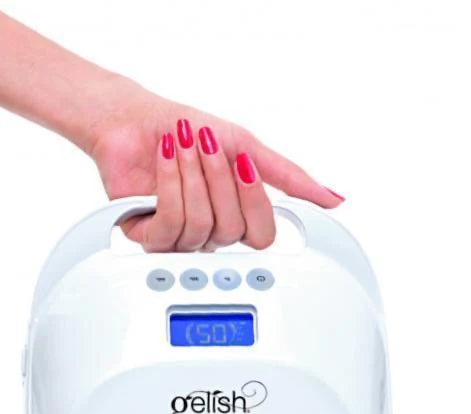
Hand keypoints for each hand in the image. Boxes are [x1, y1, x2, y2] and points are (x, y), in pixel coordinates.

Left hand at [88, 78, 344, 250]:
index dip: (255, 203)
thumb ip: (288, 178)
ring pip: (201, 228)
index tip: (244, 164)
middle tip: (204, 146)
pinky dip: (170, 185)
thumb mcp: (245, 148)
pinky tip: (165, 159)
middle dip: (218, 180)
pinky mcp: (147, 236)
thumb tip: (333, 199)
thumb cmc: (188, 132)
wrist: (137, 119)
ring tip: (180, 146)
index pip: (262, 238)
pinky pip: (169, 228)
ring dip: (192, 177)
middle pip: (231, 231)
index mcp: (236, 218)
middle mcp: (209, 234)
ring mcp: (178, 238)